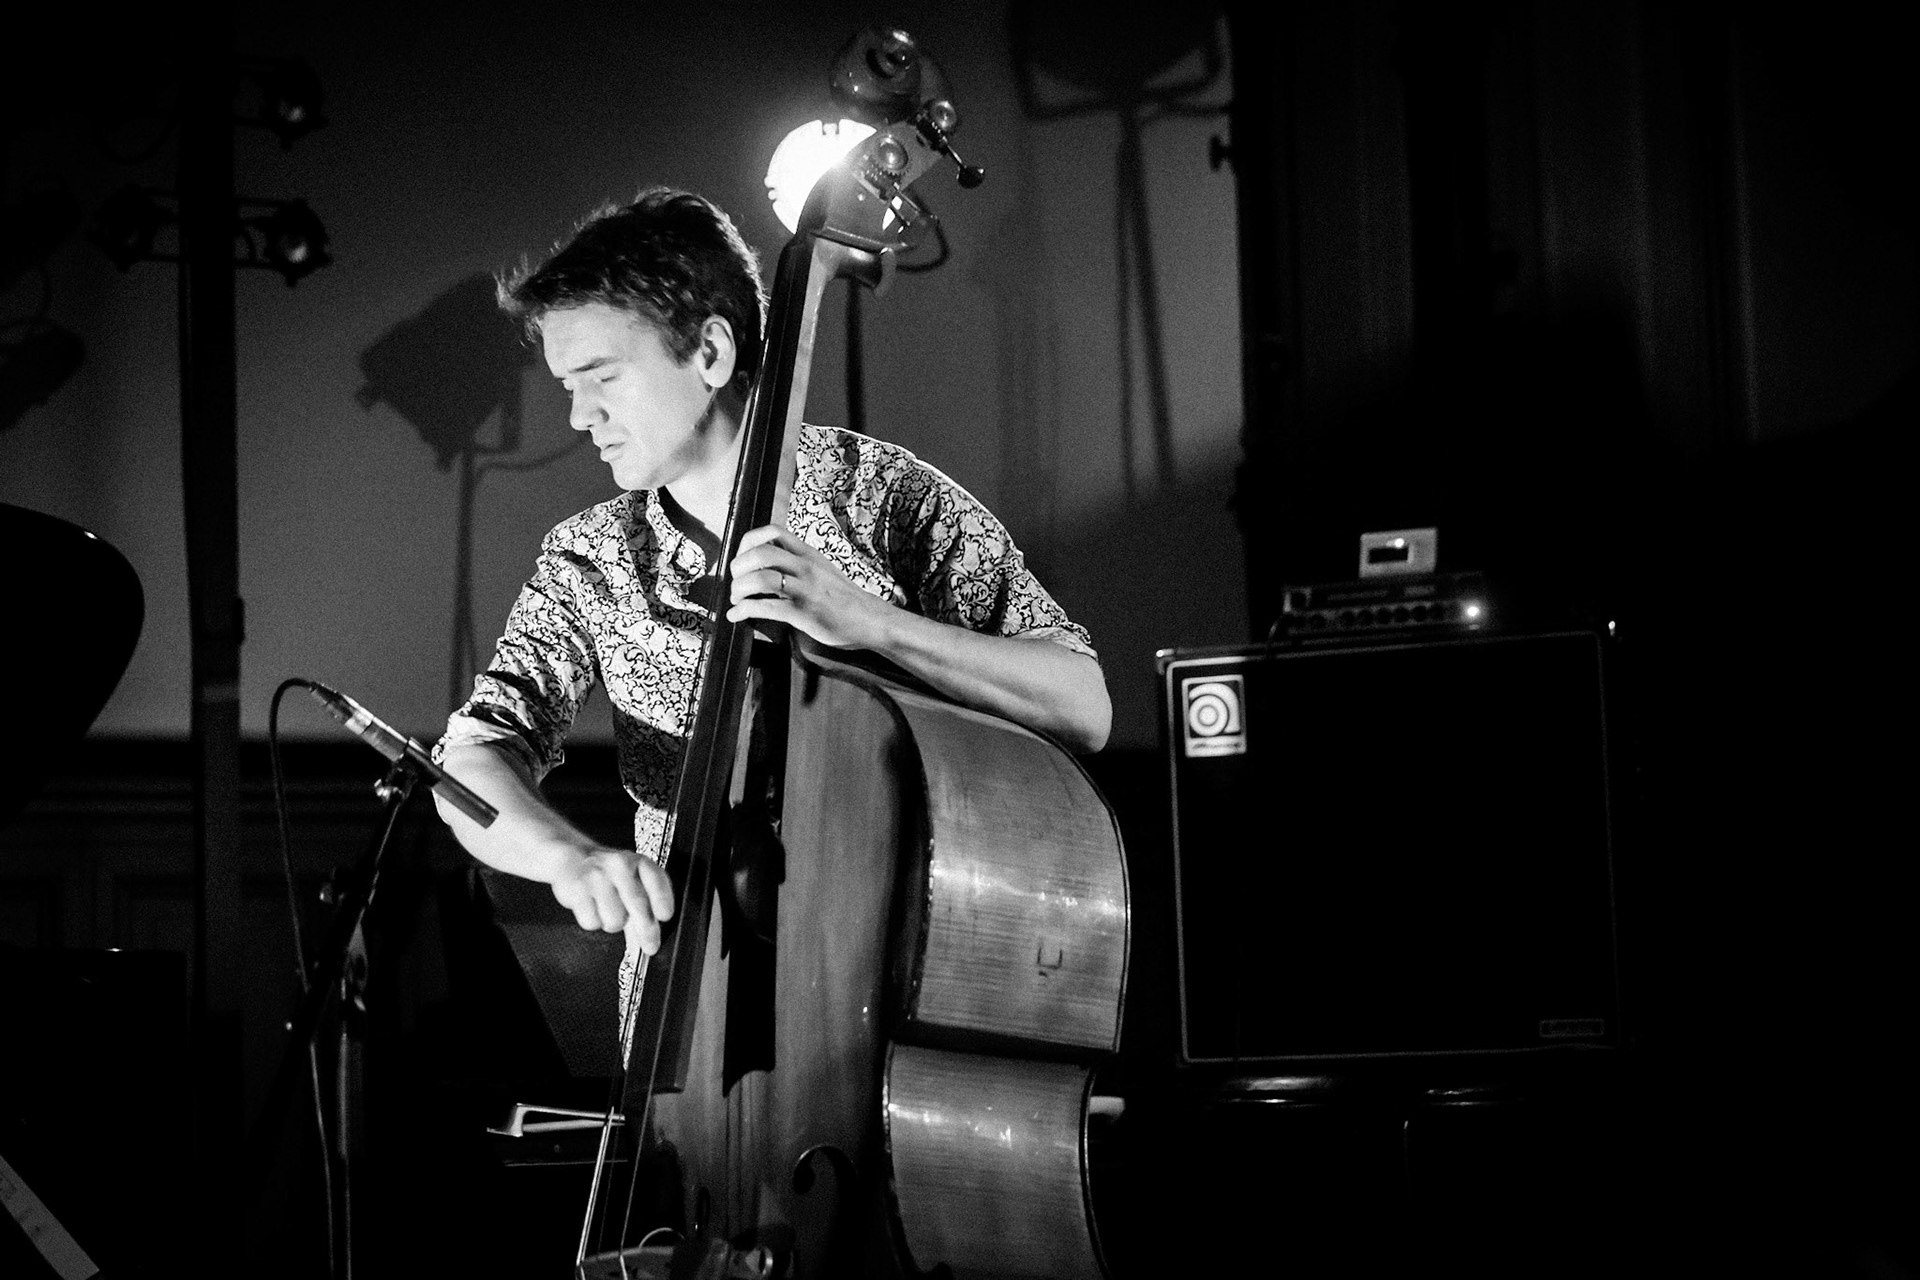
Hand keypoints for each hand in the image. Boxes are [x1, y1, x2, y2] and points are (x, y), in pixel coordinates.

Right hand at [549, 848, 675, 954]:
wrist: (570, 859)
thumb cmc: (606, 875)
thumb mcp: (629, 882)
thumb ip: (643, 908)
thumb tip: (649, 941)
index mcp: (637, 862)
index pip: (655, 878)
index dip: (662, 899)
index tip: (665, 916)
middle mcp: (619, 866)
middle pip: (638, 903)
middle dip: (647, 930)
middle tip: (651, 946)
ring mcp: (598, 876)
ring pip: (615, 919)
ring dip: (613, 924)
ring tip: (606, 910)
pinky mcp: (577, 890)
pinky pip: (592, 922)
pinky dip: (593, 921)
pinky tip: (591, 907)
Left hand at [726, 526, 889, 649]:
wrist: (870, 619)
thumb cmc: (843, 598)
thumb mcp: (821, 569)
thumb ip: (797, 564)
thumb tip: (766, 566)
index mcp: (808, 553)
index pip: (771, 531)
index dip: (747, 543)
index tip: (741, 558)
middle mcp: (805, 567)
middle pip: (760, 553)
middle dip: (738, 568)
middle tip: (736, 581)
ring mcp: (804, 589)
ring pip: (760, 579)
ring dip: (739, 589)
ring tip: (737, 598)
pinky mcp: (803, 613)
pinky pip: (766, 608)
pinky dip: (744, 611)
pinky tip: (737, 616)